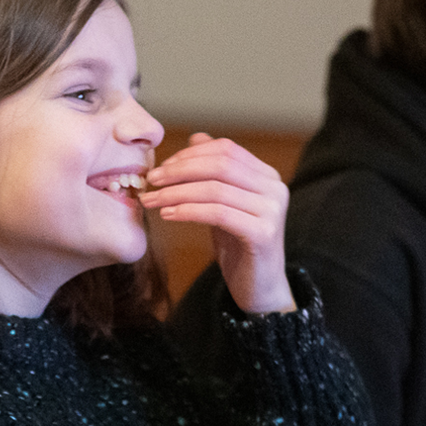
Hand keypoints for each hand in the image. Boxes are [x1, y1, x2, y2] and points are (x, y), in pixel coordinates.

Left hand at [140, 133, 294, 313]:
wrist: (260, 289)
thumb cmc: (239, 247)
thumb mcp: (224, 203)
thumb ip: (215, 173)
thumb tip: (197, 137)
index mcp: (267, 176)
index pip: (226, 149)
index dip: (190, 154)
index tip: (161, 168)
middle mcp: (275, 188)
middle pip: (220, 164)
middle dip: (179, 170)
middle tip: (151, 181)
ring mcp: (272, 210)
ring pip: (216, 188)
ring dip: (176, 192)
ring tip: (152, 200)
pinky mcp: (263, 233)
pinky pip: (218, 213)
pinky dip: (188, 211)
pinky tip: (168, 215)